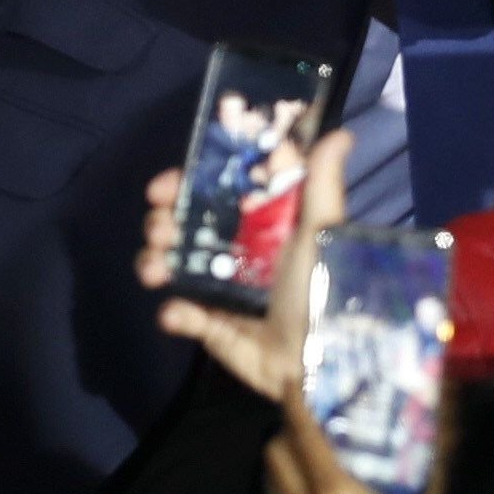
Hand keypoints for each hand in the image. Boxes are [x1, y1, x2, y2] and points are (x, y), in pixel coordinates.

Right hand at [135, 130, 353, 403]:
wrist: (320, 359)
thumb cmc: (324, 286)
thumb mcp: (322, 231)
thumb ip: (321, 185)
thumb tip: (340, 133)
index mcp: (263, 223)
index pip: (214, 192)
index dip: (184, 183)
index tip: (164, 186)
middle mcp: (238, 250)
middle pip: (183, 224)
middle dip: (161, 222)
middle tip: (161, 228)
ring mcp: (220, 287)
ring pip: (170, 264)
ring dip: (153, 260)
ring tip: (156, 268)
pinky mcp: (211, 325)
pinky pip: (179, 313)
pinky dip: (174, 312)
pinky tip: (180, 314)